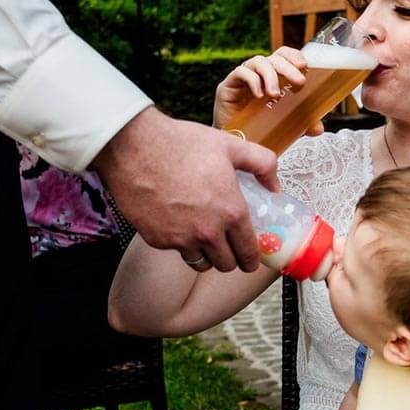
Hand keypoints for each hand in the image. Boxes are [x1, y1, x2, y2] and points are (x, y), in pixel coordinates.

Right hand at [92, 108, 278, 272]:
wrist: (134, 147)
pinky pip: (176, 251)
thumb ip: (262, 164)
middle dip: (230, 258)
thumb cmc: (180, 144)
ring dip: (205, 254)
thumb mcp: (230, 146)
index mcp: (231, 212)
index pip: (249, 252)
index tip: (250, 257)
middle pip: (227, 265)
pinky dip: (180, 243)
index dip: (252, 258)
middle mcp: (208, 232)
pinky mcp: (158, 240)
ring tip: (203, 237)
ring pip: (201, 263)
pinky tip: (178, 223)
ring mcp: (181, 239)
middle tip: (228, 246)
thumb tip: (275, 185)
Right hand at [214, 48, 325, 137]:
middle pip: (273, 58)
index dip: (293, 56)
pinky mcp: (227, 87)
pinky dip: (252, 80)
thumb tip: (318, 128)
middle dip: (288, 67)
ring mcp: (242, 79)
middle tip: (299, 83)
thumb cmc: (259, 130)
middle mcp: (257, 74)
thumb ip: (303, 124)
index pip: (282, 55)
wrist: (235, 145)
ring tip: (275, 94)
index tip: (305, 66)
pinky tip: (259, 95)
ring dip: (270, 75)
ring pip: (258, 62)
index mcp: (272, 76)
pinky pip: (240, 73)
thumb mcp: (286, 125)